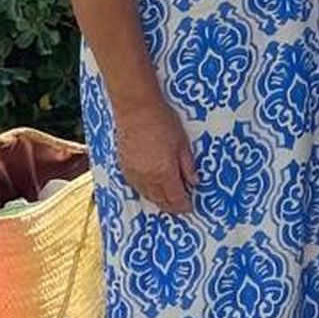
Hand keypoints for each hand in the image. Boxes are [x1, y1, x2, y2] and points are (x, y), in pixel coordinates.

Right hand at [113, 96, 196, 213]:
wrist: (136, 110)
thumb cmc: (163, 122)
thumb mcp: (183, 144)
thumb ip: (188, 166)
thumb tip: (194, 183)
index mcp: (164, 172)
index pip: (176, 198)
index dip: (184, 205)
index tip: (190, 207)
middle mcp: (148, 177)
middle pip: (160, 201)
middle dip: (172, 207)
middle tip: (180, 207)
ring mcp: (134, 173)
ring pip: (147, 196)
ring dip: (158, 201)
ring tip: (168, 201)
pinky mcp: (124, 167)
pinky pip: (136, 187)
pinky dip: (146, 192)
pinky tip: (152, 190)